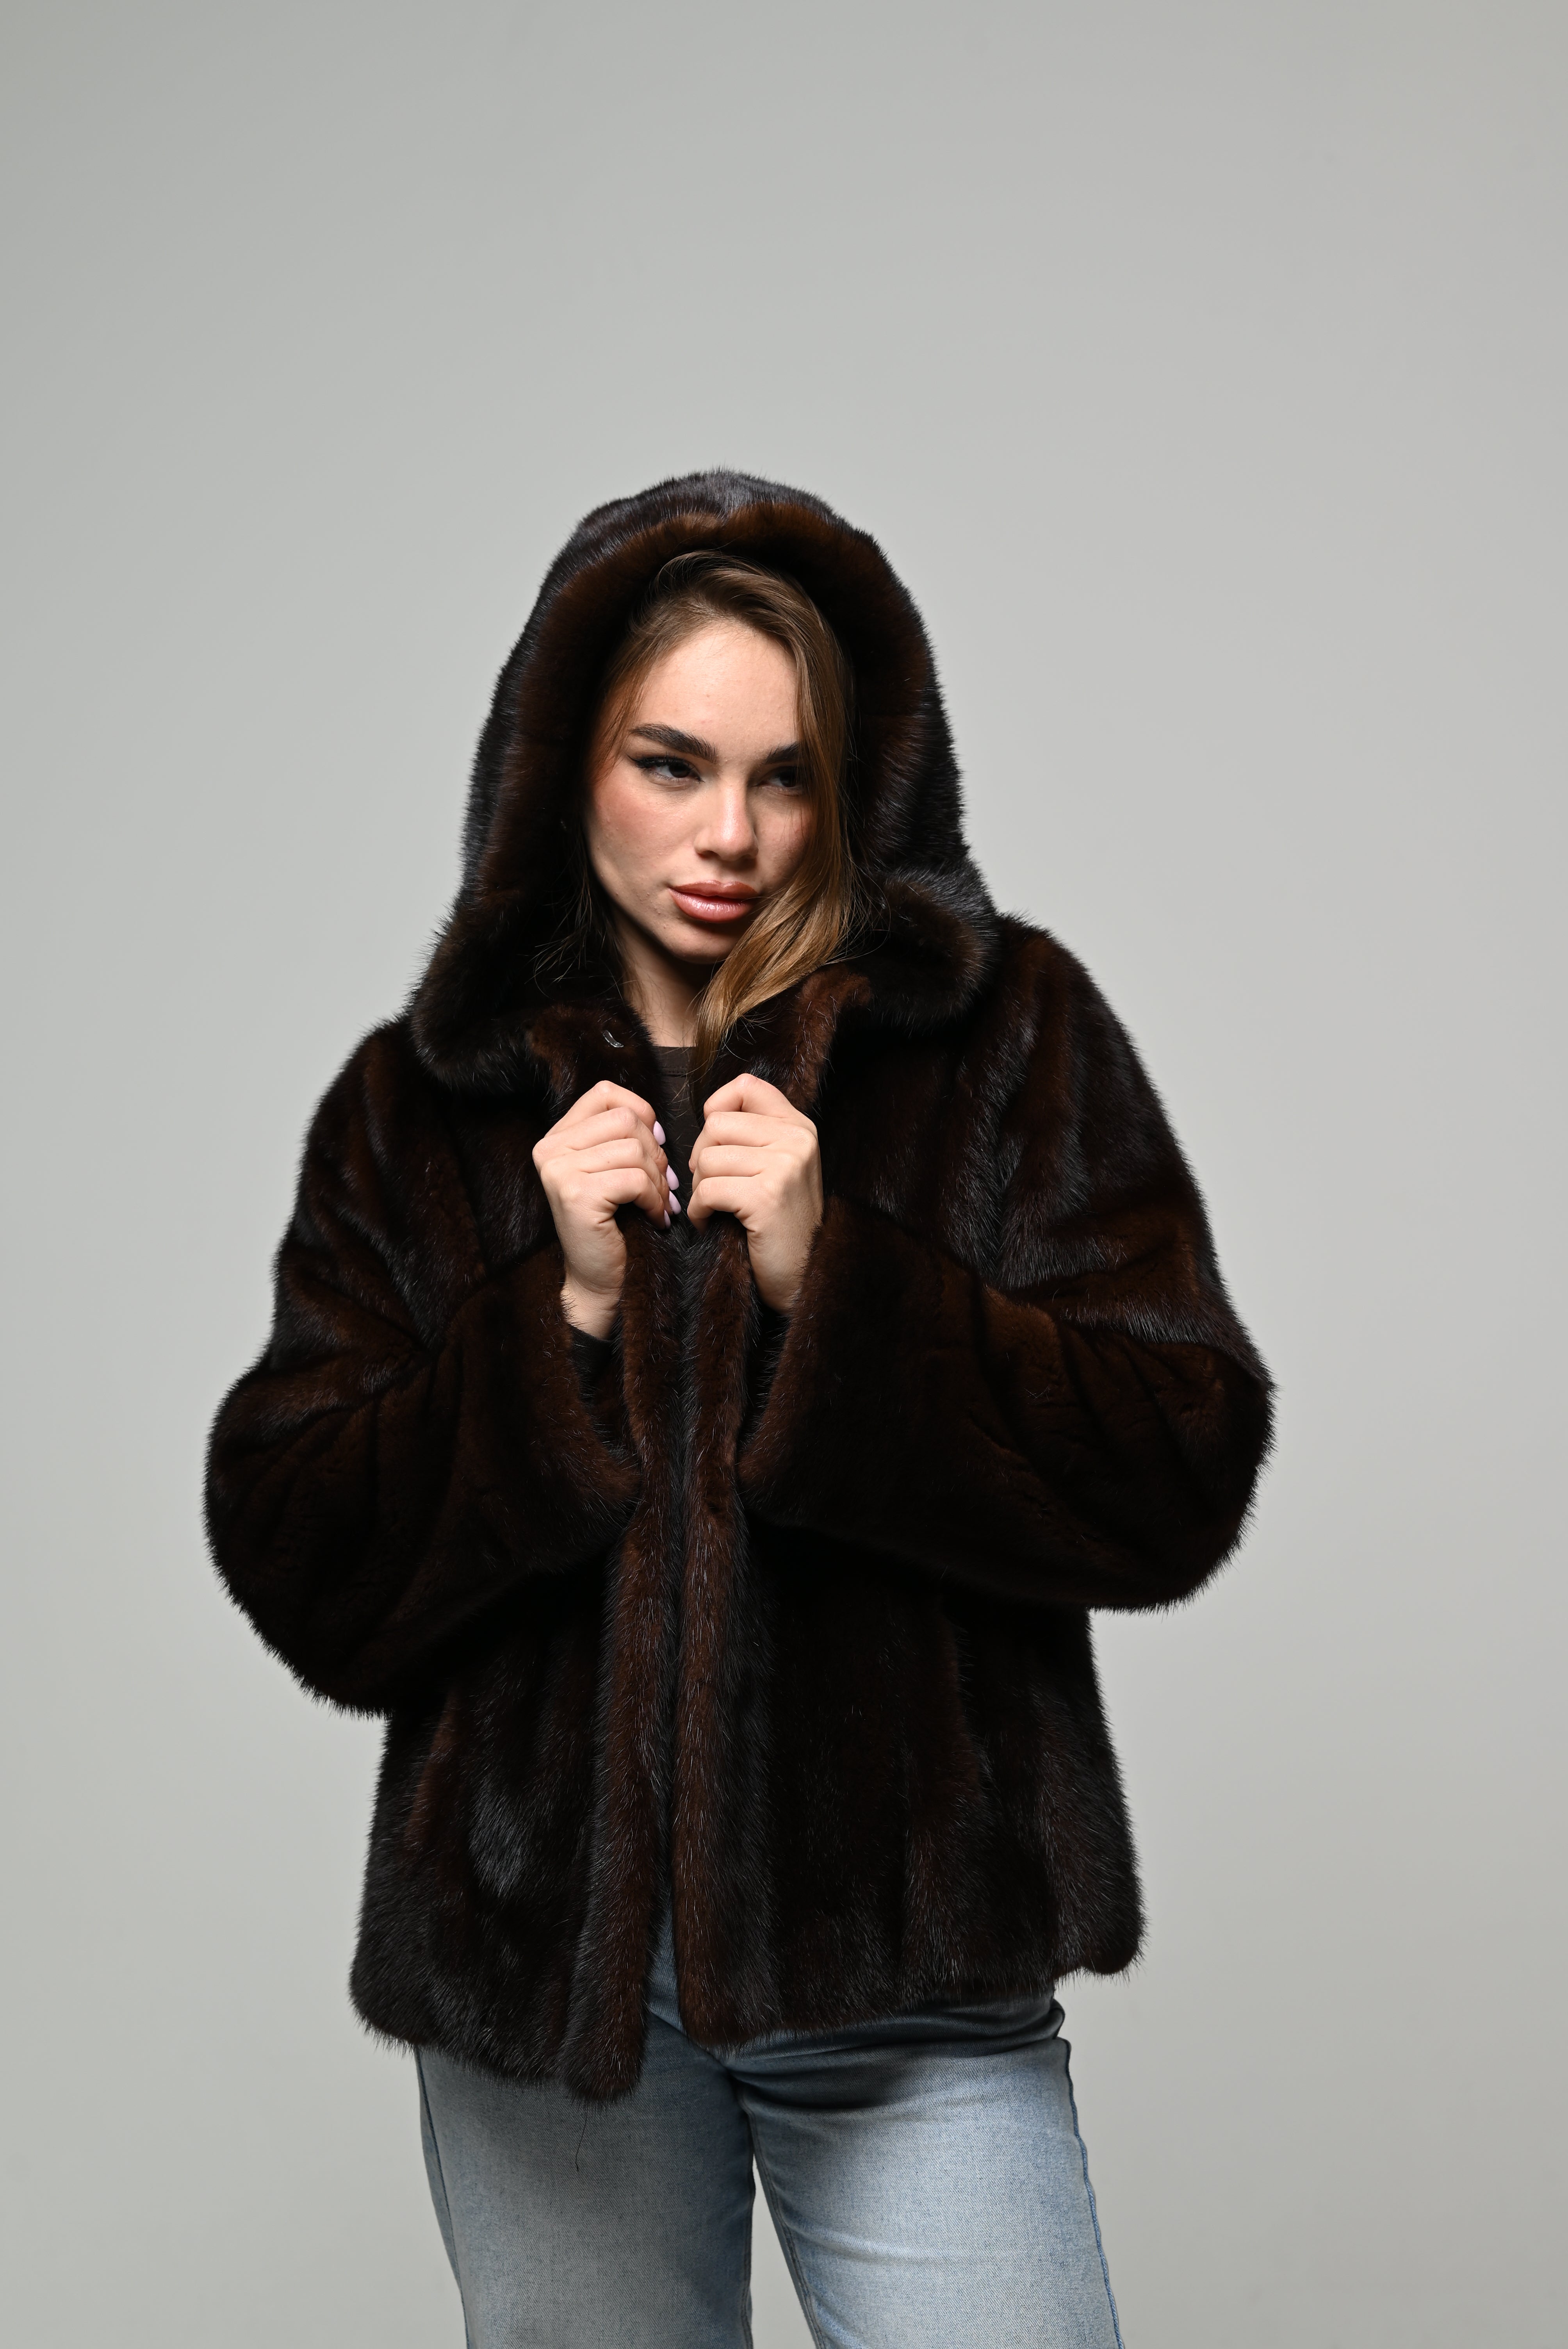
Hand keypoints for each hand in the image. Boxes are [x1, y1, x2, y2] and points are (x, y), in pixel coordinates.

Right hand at [532, 1081, 677, 1337]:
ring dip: (657, 1180)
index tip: (655, 1143)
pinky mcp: (576, 1195)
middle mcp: (549, 1149)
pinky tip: (654, 1218)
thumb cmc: (613, 1224)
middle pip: (626, 1120)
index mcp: (556, 1137)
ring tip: (658, 1204)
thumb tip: (656, 1124)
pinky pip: (635, 1179)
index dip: (640, 1111)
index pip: (604, 1094)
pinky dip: (654, 1199)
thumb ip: (623, 1137)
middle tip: (662, 1186)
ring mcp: (558, 1171)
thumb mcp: (613, 1169)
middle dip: (655, 1153)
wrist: (598, 1280)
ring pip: (634, 1149)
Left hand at [687, 1072, 822, 1313]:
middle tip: (713, 1188)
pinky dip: (699, 1211)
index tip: (715, 1143)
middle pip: (717, 1124)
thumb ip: (753, 1134)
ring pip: (708, 1159)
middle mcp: (797, 1139)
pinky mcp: (767, 1196)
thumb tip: (710, 1114)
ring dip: (700, 1189)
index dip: (717, 1108)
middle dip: (702, 1158)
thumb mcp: (776, 1167)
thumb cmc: (779, 1224)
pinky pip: (707, 1190)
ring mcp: (785, 1166)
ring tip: (717, 1209)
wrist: (803, 1276)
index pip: (746, 1086)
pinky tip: (712, 1223)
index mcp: (799, 1126)